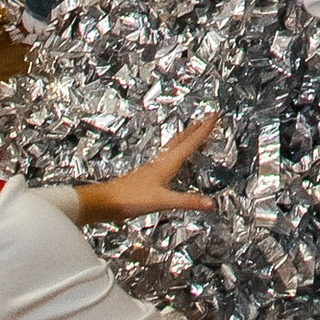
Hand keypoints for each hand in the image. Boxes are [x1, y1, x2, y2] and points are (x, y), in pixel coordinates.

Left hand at [75, 112, 217, 220]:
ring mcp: (151, 168)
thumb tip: (211, 203)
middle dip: (195, 129)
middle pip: (180, 141)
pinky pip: (165, 157)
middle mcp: (160, 162)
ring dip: (184, 138)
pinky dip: (173, 151)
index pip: (190, 143)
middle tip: (206, 118)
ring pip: (172, 147)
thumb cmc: (130, 199)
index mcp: (167, 164)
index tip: (214, 117)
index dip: (203, 130)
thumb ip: (187, 202)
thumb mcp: (163, 201)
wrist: (104, 202)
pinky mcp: (144, 176)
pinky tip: (168, 158)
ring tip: (190, 131)